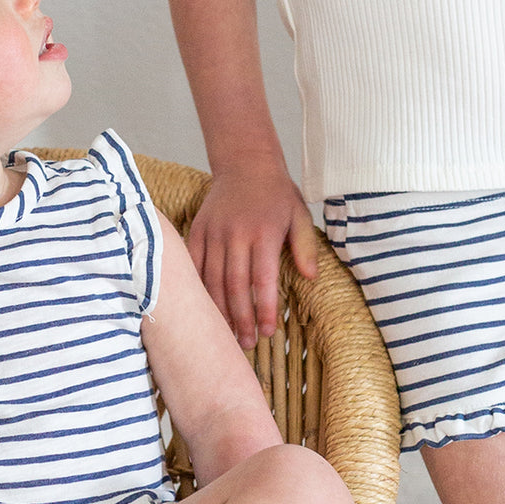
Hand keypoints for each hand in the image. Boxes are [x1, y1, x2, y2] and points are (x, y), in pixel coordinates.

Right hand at [187, 165, 318, 348]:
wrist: (245, 162)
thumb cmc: (276, 193)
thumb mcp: (299, 214)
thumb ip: (305, 247)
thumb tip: (311, 278)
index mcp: (264, 232)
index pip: (262, 280)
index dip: (263, 309)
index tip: (267, 332)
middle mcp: (236, 234)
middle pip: (235, 285)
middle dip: (240, 319)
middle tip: (246, 343)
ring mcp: (214, 232)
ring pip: (212, 280)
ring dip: (219, 311)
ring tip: (227, 334)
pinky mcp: (197, 230)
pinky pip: (193, 266)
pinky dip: (198, 289)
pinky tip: (204, 309)